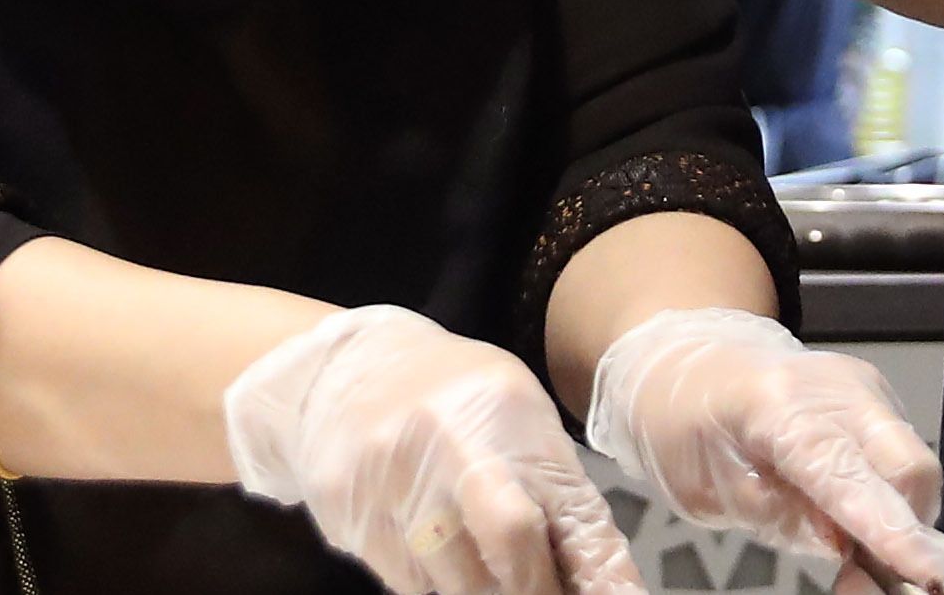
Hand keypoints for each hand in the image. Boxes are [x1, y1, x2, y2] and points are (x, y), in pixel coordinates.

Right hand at [226, 305, 643, 594]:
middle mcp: (446, 445)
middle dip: (534, 589)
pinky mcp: (351, 520)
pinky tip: (445, 562)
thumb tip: (605, 582)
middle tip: (540, 589)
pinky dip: (439, 587)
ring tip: (494, 574)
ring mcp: (390, 484)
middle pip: (509, 548)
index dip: (598, 577)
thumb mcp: (517, 417)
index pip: (568, 516)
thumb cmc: (451, 396)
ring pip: (458, 585)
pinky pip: (411, 586)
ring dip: (485, 592)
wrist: (338, 371)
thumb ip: (558, 493)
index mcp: (504, 415)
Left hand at [581, 307, 943, 593]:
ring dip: (899, 517)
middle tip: (870, 575)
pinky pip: (902, 458)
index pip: (848, 477)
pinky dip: (889, 496)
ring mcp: (863, 387)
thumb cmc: (683, 426)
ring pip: (915, 468)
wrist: (687, 362)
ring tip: (852, 546)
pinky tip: (850, 511)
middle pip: (911, 470)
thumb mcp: (711, 491)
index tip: (929, 575)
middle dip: (907, 530)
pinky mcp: (877, 395)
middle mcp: (835, 388)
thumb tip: (853, 549)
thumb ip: (785, 520)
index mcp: (777, 409)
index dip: (892, 532)